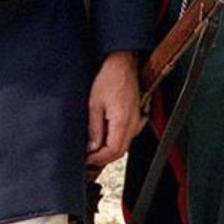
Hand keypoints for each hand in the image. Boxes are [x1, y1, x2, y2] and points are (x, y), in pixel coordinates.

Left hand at [85, 50, 140, 168]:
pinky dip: (117, 140)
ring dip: (110, 149)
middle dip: (103, 157)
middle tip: (88, 156)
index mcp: (123, 122)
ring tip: (94, 147)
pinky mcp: (137, 115)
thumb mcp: (94, 104)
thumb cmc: (109, 78)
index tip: (86, 159)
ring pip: (125, 144)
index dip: (99, 159)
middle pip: (120, 151)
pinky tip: (106, 137)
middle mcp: (133, 123)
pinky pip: (129, 134)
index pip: (113, 151)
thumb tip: (92, 147)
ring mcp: (137, 120)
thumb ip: (94, 128)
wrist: (122, 64)